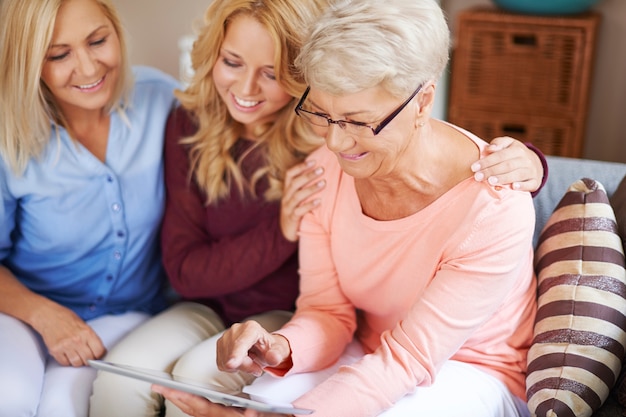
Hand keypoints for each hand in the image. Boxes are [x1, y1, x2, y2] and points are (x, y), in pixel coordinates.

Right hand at [32, 300, 104, 365]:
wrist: (48, 316)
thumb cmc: (65, 318)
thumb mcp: (83, 324)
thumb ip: (90, 337)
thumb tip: (97, 350)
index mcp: (87, 332)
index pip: (99, 351)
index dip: (99, 355)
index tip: (98, 356)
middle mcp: (77, 340)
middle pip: (88, 359)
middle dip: (89, 360)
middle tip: (88, 357)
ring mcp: (65, 346)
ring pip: (77, 363)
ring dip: (78, 362)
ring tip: (78, 355)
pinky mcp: (55, 351)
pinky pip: (65, 363)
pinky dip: (68, 361)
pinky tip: (68, 354)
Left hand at [152, 385, 293, 416]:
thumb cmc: (269, 416)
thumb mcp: (267, 413)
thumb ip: (258, 413)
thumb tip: (253, 412)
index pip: (200, 406)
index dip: (183, 397)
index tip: (168, 389)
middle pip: (191, 408)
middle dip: (174, 396)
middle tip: (155, 385)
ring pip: (193, 410)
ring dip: (179, 398)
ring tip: (166, 387)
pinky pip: (200, 410)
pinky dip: (189, 402)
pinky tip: (185, 395)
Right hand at [217, 321, 291, 376]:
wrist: (264, 348)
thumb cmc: (270, 348)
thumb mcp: (279, 351)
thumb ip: (277, 354)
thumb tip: (273, 357)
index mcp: (251, 328)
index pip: (241, 342)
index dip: (236, 354)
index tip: (231, 365)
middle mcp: (236, 329)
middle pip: (233, 354)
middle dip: (245, 365)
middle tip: (257, 367)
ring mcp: (226, 336)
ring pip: (226, 360)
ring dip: (239, 367)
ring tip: (250, 362)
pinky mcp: (220, 345)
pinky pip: (221, 364)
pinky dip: (232, 368)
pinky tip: (241, 362)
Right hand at [280, 160, 324, 241]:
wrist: (287, 230)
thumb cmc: (297, 208)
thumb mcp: (298, 196)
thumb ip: (304, 185)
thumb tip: (320, 170)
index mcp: (287, 189)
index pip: (290, 174)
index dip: (300, 167)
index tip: (314, 161)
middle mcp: (286, 197)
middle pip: (295, 183)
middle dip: (308, 175)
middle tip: (322, 169)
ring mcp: (288, 208)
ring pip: (298, 196)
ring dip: (311, 188)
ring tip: (324, 183)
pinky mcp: (292, 218)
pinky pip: (299, 211)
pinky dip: (309, 205)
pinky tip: (319, 201)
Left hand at [471, 136, 542, 191]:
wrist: (534, 163)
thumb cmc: (513, 153)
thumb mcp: (507, 144)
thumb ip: (498, 143)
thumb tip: (490, 148)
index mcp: (517, 149)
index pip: (500, 155)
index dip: (486, 162)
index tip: (474, 168)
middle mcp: (526, 160)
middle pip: (507, 166)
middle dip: (491, 171)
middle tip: (478, 177)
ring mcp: (531, 171)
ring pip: (517, 175)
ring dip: (503, 179)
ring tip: (490, 182)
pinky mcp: (535, 181)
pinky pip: (530, 184)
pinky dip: (522, 186)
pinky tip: (513, 187)